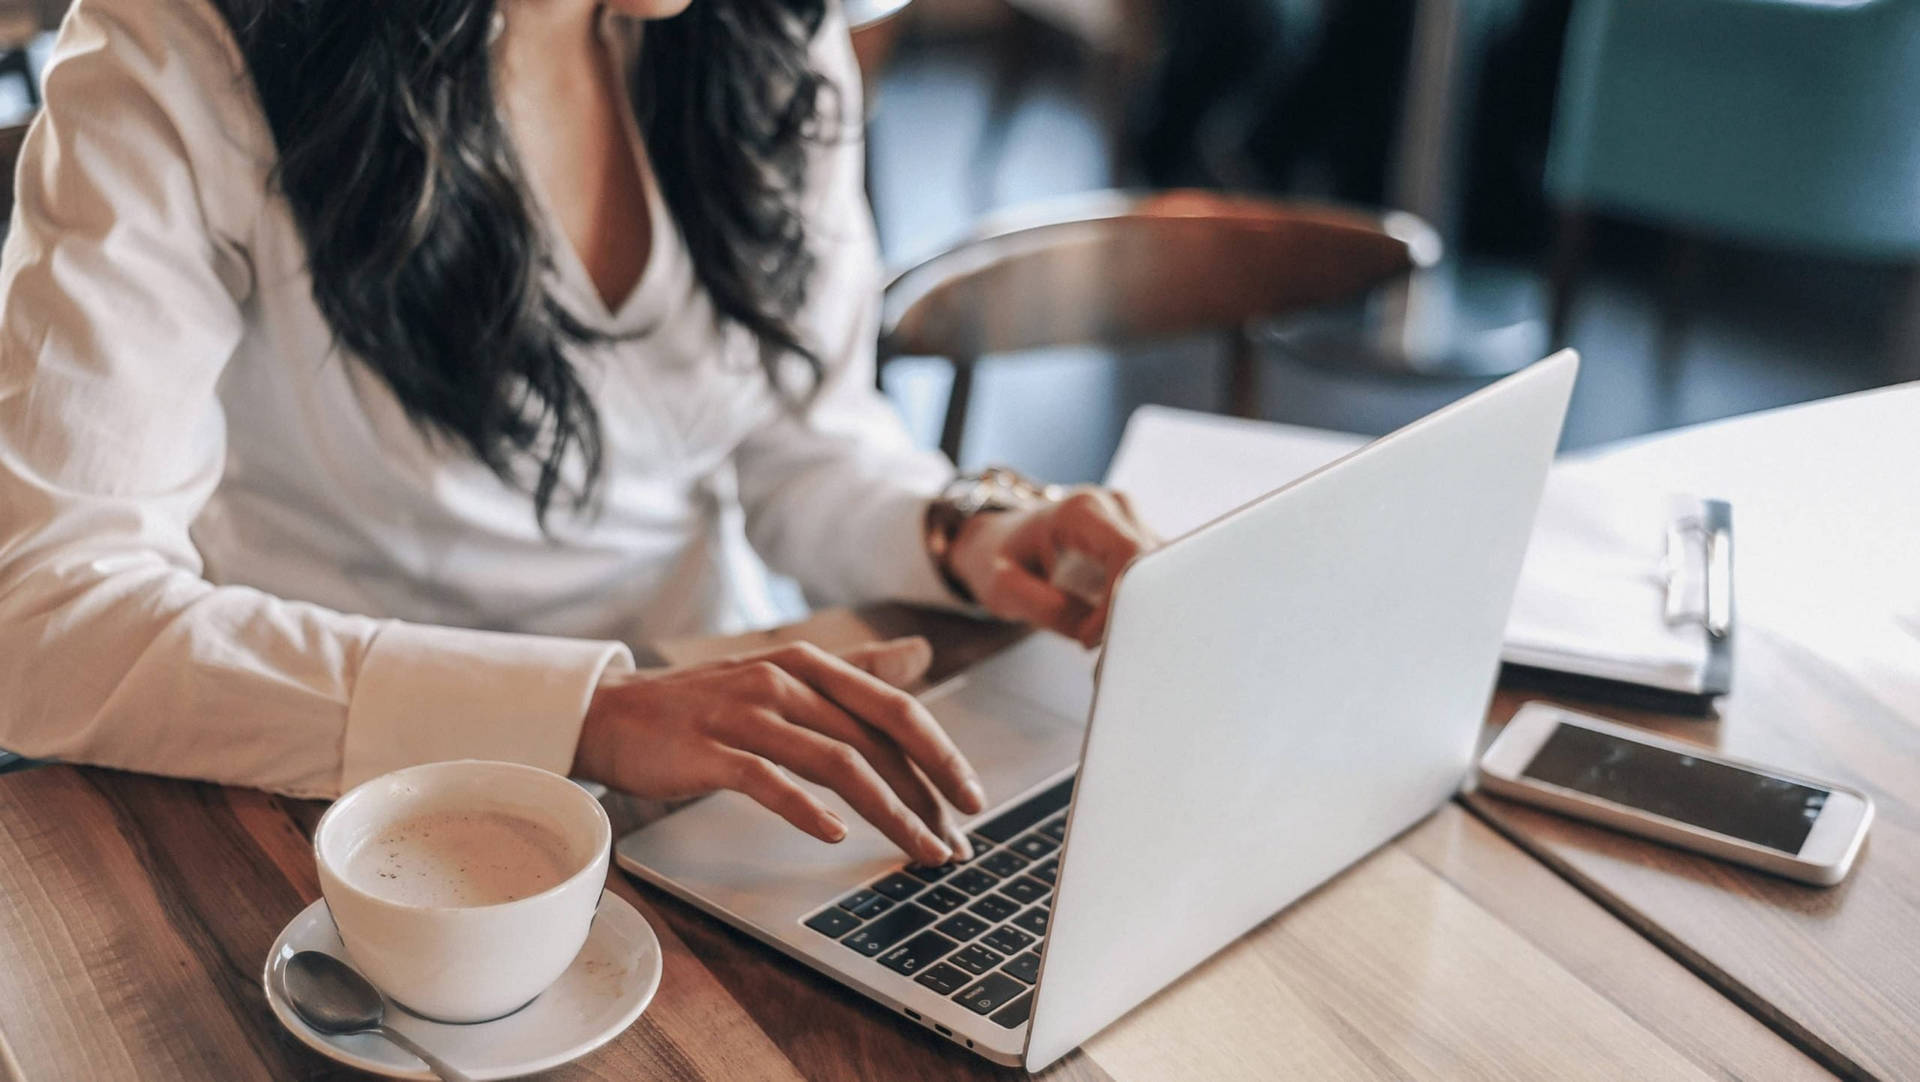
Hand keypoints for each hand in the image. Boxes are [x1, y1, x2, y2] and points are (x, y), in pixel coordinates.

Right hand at [572, 637, 984, 864]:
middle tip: (956, 843)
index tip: (973, 798)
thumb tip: (919, 653)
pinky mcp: (709, 750)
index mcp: (811, 664)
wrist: (614, 712)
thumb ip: (855, 668)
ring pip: (836, 763)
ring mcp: (746, 713)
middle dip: (925, 796)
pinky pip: (769, 780)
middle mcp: (785, 680)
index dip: (940, 754)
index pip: (894, 708)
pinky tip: (836, 835)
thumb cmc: (707, 702)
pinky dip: (807, 809)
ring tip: (918, 849)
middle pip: (874, 740)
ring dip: (888, 812)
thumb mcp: (785, 673)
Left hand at [944, 488, 1157, 647]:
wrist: (1000, 541)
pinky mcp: (1139, 542)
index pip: (1127, 553)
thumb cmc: (999, 558)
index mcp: (1082, 511)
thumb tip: (1092, 633)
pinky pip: (1155, 578)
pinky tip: (1113, 629)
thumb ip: (1043, 607)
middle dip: (1132, 613)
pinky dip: (1139, 608)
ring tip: (1103, 642)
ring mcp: (1131, 522)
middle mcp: (1114, 508)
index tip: (1090, 637)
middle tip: (1101, 651)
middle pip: (1152, 564)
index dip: (1118, 600)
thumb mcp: (1002, 586)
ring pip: (1161, 574)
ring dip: (1138, 613)